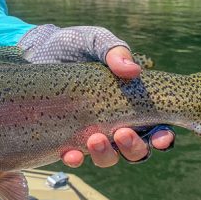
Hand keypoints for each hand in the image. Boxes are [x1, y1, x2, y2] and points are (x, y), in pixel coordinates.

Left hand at [61, 45, 174, 167]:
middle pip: (136, 149)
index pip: (156, 127)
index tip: (161, 136)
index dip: (163, 137)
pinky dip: (76, 159)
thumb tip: (132, 70)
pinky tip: (71, 154)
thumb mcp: (96, 41)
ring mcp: (91, 131)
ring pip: (109, 157)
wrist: (37, 49)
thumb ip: (114, 51)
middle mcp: (115, 122)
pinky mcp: (67, 136)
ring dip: (106, 154)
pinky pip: (76, 157)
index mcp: (132, 101)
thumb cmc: (75, 45)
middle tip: (122, 133)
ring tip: (94, 139)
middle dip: (133, 146)